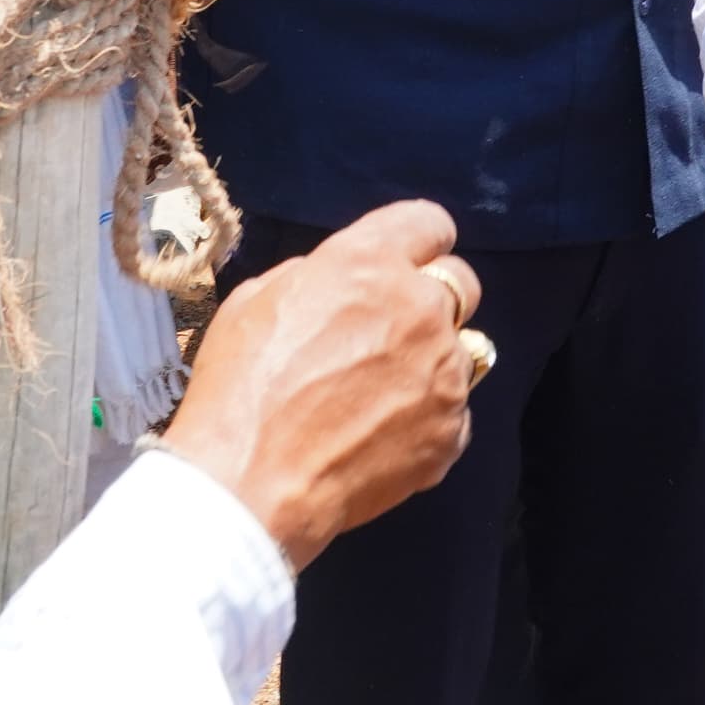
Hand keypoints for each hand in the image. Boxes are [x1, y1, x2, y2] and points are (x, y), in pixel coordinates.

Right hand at [158, 200, 477, 567]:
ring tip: (375, 399)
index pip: (430, 224)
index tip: (406, 263)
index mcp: (370, 264)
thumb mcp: (257, 300)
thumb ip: (316, 277)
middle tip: (389, 333)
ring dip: (428, 365)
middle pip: (463, 284)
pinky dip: (426, 421)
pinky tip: (379, 437)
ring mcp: (444, 373)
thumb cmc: (242, 387)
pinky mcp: (451, 431)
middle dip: (432, 301)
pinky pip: (453, 413)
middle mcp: (420, 308)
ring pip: (459, 353)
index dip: (418, 243)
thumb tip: (343, 285)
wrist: (252, 480)